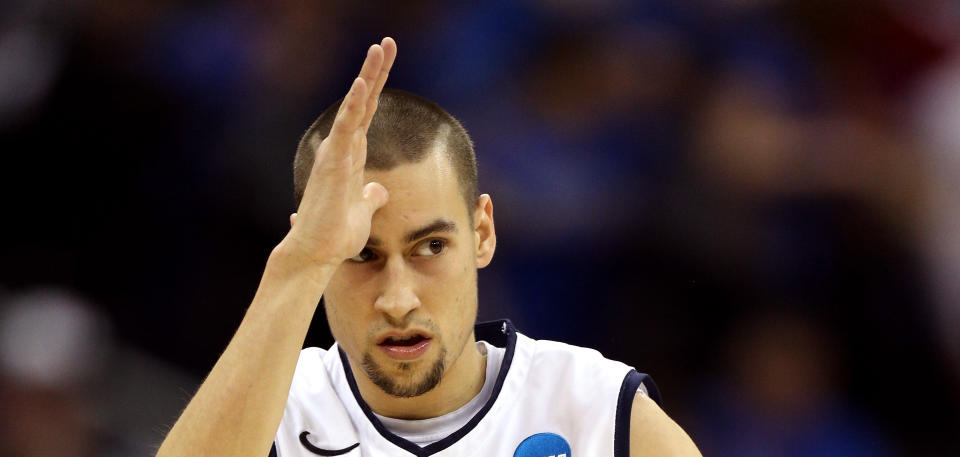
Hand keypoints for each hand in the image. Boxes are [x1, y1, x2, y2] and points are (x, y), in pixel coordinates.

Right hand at [283, 37, 396, 268]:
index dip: (377, 87)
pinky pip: (346, 128)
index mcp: (351, 155)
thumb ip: (371, 196)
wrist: (317, 252)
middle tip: (387, 42)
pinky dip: (354, 106)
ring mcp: (336, 153)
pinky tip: (363, 84)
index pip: (368, 113)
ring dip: (367, 77)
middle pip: (363, 102)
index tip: (387, 62)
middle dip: (375, 71)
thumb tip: (379, 190)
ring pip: (355, 107)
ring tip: (379, 49)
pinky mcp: (334, 164)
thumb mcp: (363, 211)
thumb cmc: (336, 233)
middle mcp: (342, 148)